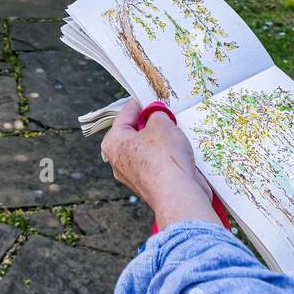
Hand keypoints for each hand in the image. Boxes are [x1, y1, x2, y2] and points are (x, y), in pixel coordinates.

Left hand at [101, 100, 218, 228]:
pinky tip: (179, 151)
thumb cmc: (164, 157)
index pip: (124, 116)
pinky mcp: (150, 185)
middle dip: (150, 124)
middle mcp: (119, 161)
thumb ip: (157, 115)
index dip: (138, 105)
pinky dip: (167, 157)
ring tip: (175, 132)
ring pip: (147, 150)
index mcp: (113, 143)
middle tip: (165, 115)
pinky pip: (157, 165)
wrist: (178, 194)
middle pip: (134, 134)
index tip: (148, 99)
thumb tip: (157, 117)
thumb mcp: (161, 123)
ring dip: (161, 141)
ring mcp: (134, 176)